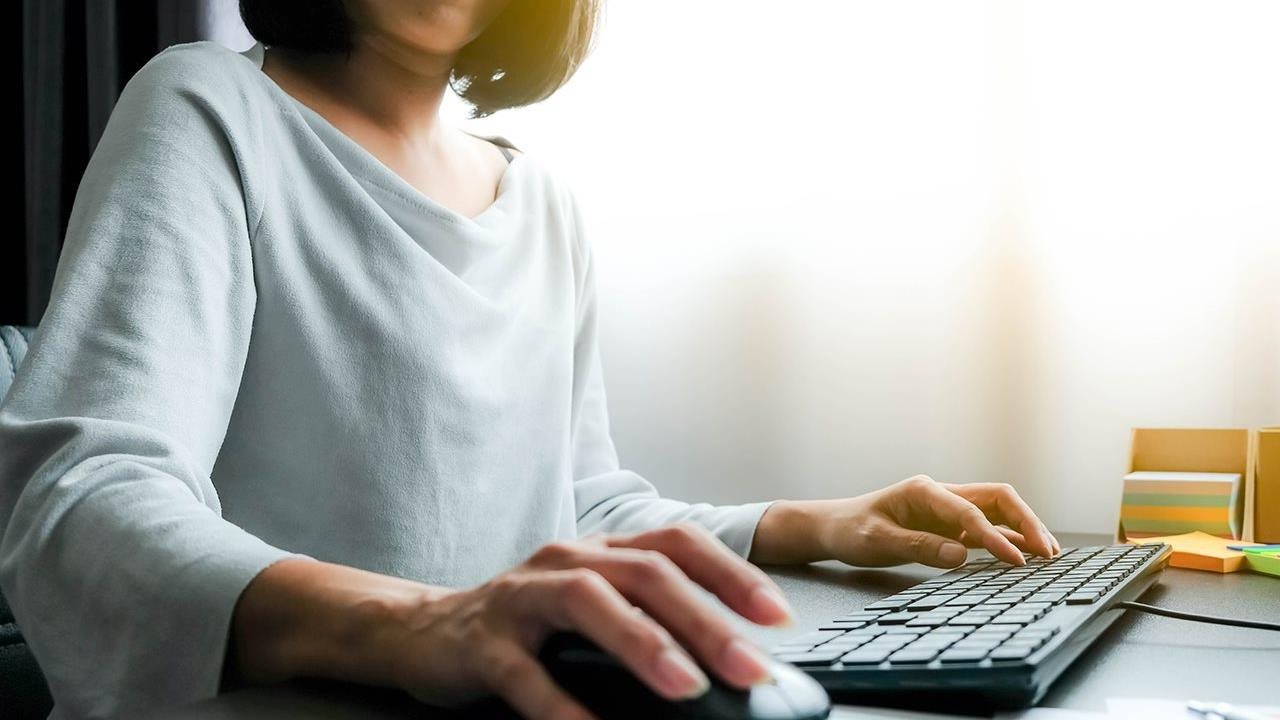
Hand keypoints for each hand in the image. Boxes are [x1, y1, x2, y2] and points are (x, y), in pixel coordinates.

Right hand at [388, 525, 792, 719]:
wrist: (424, 630)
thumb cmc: (526, 623)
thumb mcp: (592, 610)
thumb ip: (650, 623)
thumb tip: (727, 665)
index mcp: (603, 550)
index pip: (678, 544)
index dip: (731, 575)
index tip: (776, 618)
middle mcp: (568, 560)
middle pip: (647, 573)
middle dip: (706, 619)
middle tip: (749, 667)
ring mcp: (524, 596)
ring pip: (590, 603)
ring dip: (644, 644)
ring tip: (687, 687)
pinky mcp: (484, 641)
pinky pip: (527, 675)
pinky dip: (564, 707)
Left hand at [750, 475, 1059, 567]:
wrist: (833, 526)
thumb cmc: (851, 530)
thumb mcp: (877, 541)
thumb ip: (919, 547)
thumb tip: (962, 556)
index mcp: (923, 491)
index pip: (970, 512)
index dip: (995, 538)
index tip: (1015, 562)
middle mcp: (941, 494)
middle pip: (996, 500)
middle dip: (1026, 522)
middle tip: (1048, 552)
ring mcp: (946, 509)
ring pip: (996, 512)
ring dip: (1022, 530)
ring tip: (1047, 556)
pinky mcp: (947, 525)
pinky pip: (985, 529)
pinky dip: (1007, 540)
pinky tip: (1022, 557)